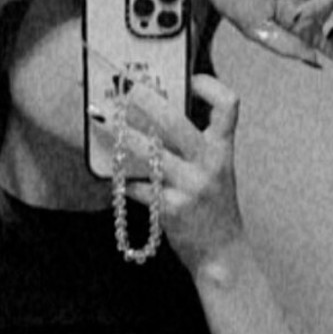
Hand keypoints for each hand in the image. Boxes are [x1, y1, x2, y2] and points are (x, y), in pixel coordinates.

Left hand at [119, 73, 245, 271]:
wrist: (223, 254)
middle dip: (148, 102)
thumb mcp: (217, 171)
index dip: (211, 86)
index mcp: (223, 150)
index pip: (228, 107)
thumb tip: (162, 115)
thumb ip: (198, 145)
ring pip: (149, 152)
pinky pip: (138, 187)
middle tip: (128, 92)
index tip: (191, 79)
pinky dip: (123, 180)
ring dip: (123, 137)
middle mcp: (209, 165)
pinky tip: (115, 176)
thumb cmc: (215, 208)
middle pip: (176, 122)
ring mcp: (190, 187)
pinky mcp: (171, 209)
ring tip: (104, 125)